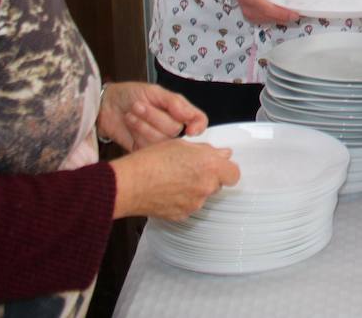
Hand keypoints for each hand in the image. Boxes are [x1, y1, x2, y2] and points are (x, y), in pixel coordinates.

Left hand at [98, 82, 206, 150]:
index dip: (198, 127)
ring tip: (133, 112)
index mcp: (180, 112)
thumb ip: (175, 103)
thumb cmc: (130, 94)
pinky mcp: (144, 150)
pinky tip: (130, 122)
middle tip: (140, 105)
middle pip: (176, 131)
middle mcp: (172, 127)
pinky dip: (137, 132)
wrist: (105, 104)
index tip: (190, 130)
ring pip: (161, 140)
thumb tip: (191, 117)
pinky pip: (147, 147)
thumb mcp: (155, 91)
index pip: (199, 122)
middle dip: (156, 118)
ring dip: (144, 124)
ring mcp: (158, 140)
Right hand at [110, 138, 240, 220]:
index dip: (226, 169)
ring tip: (173, 180)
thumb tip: (222, 154)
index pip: (234, 174)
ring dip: (194, 189)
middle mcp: (206, 187)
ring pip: (202, 196)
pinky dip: (182, 200)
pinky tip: (167, 191)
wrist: (127, 185)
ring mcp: (194, 203)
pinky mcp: (181, 215)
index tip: (218, 166)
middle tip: (190, 169)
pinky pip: (188, 206)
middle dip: (208, 177)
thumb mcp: (180, 145)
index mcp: (210, 166)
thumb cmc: (149, 162)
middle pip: (217, 184)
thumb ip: (206, 151)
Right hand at [225, 0, 298, 25]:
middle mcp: (249, 10)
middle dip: (286, 18)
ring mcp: (249, 15)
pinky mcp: (250, 16)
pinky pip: (265, 20)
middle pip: (270, 18)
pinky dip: (275, 18)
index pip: (270, 10)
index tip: (296, 14)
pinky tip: (284, 13)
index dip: (284, 14)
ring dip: (281, 19)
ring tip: (295, 13)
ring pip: (268, 21)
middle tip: (301, 14)